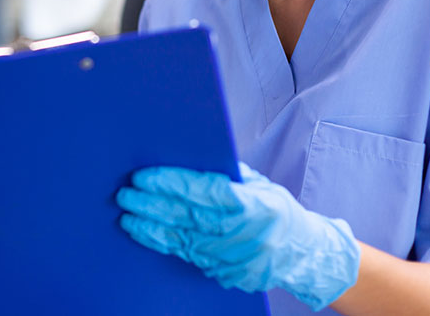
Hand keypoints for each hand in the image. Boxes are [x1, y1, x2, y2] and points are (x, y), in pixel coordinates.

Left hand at [117, 162, 359, 310]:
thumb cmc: (278, 211)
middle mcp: (243, 233)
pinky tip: (147, 235)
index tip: (142, 176)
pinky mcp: (226, 275)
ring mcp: (234, 258)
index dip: (169, 183)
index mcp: (253, 204)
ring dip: (150, 228)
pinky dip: (165, 245)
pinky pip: (189, 258)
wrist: (305, 254)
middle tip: (125, 195)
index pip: (202, 191)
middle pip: (186, 217)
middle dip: (150, 205)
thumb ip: (226, 174)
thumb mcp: (259, 185)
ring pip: (182, 241)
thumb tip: (186, 154)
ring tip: (128, 217)